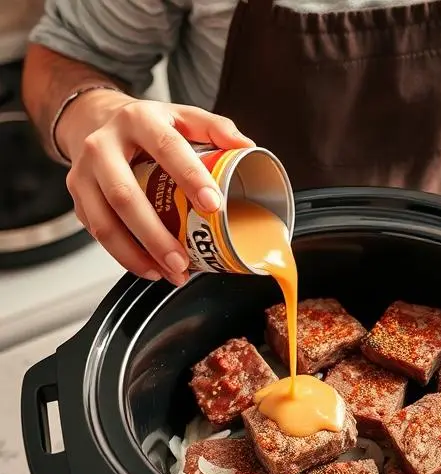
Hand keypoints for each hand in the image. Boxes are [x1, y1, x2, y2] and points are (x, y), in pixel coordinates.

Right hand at [58, 92, 253, 283]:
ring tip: (170, 273)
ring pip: (104, 222)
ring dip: (137, 255)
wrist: (95, 118)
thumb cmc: (148, 126)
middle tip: (183, 261)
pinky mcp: (77, 196)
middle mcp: (103, 145)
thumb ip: (215, 128)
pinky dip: (125, 256)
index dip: (190, 177)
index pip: (166, 148)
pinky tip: (151, 269)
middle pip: (124, 196)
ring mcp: (84, 172)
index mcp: (137, 120)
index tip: (213, 205)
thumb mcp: (181, 116)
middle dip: (155, 235)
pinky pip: (97, 232)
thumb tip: (245, 146)